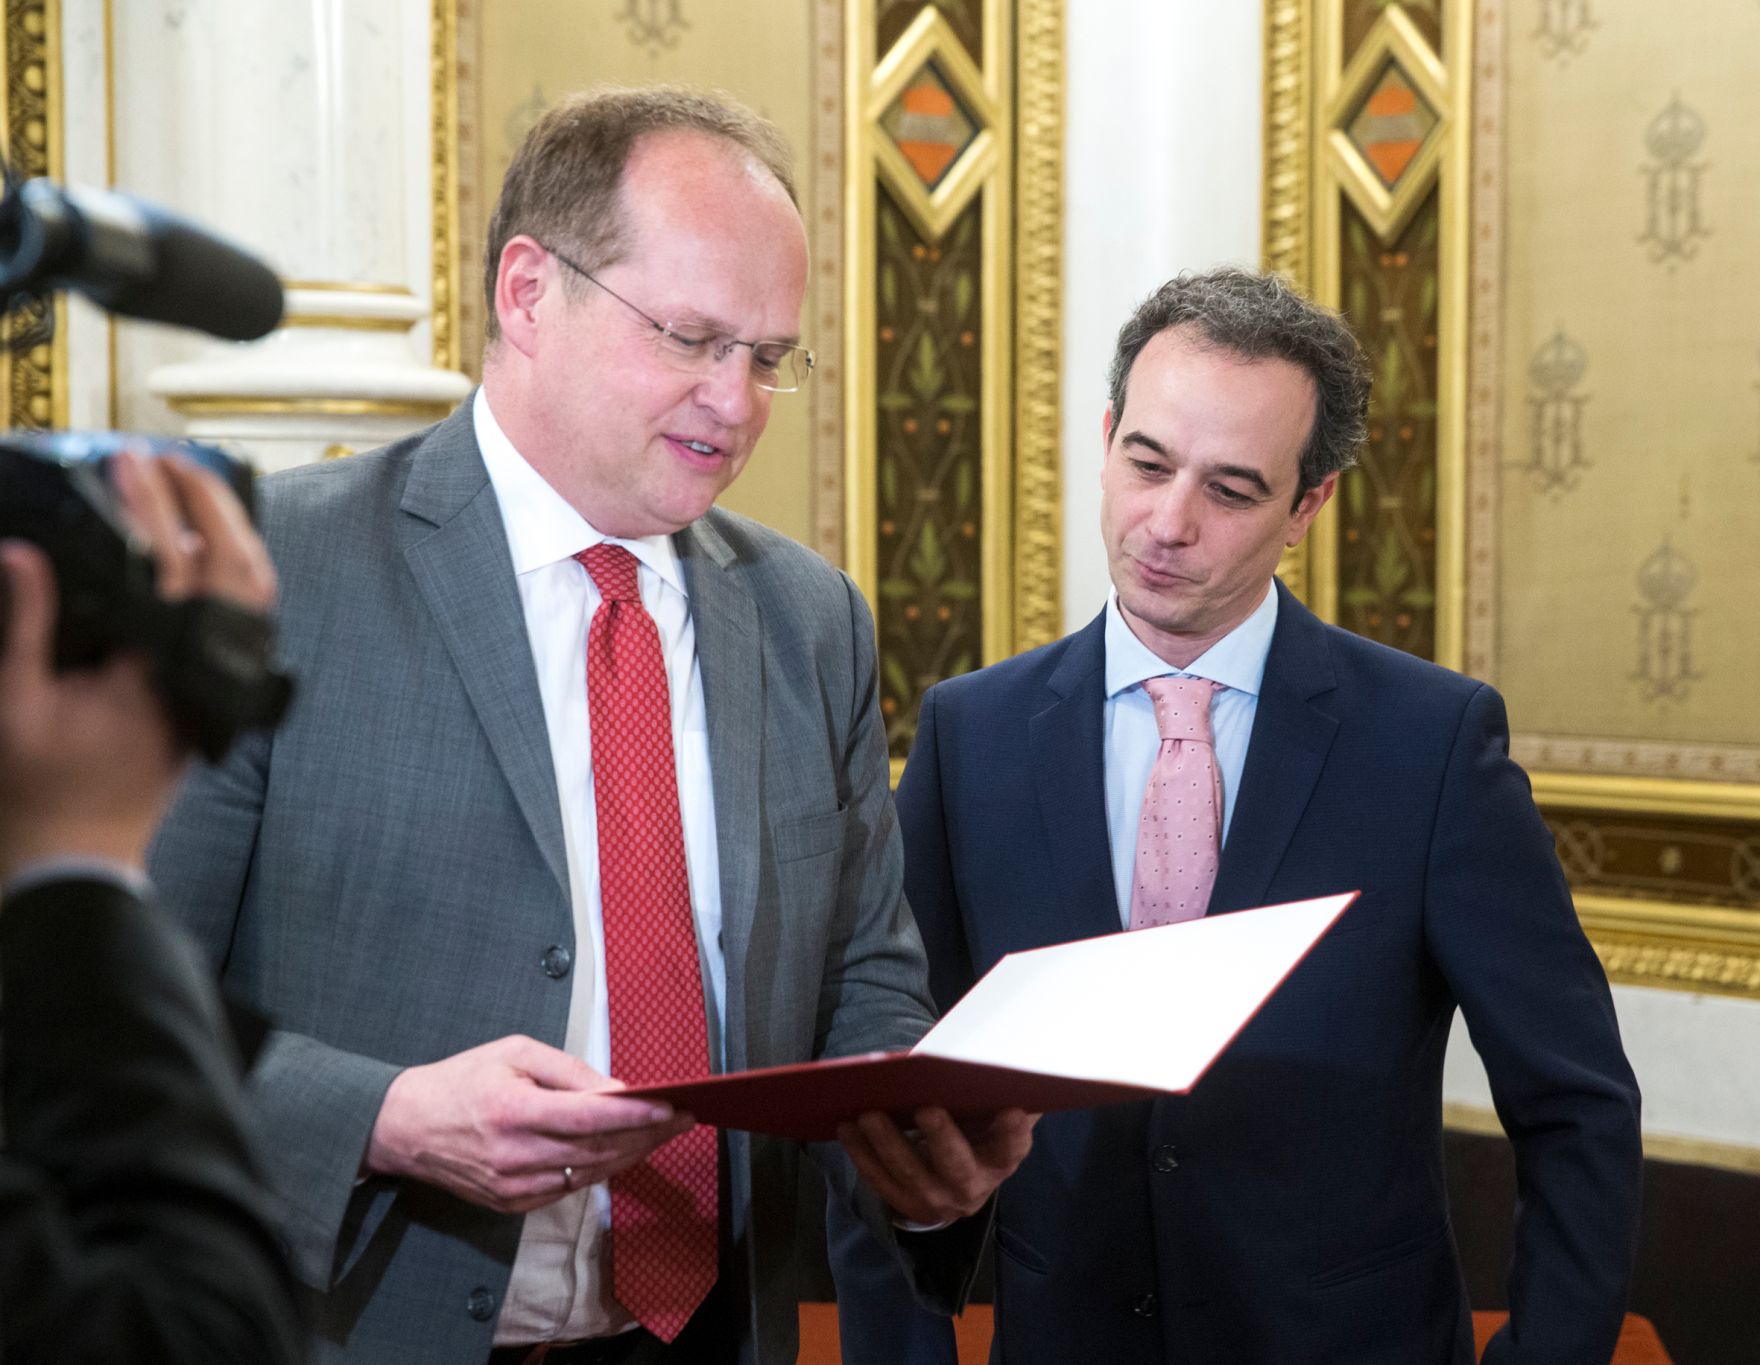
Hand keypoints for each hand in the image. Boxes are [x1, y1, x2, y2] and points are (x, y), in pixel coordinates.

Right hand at [0, 452, 275, 878]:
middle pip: (234, 570)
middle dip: (208, 505)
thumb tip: (24, 556)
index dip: (152, 508)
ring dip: (228, 534)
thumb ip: (23, 628)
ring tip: (187, 488)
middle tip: (167, 461)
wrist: (81, 853)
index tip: (132, 463)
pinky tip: (203, 545)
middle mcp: (202, 672)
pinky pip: (242, 619)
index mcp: (157, 671)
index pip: (169, 570)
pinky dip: (232, 572)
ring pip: (252, 594)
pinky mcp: (213, 689)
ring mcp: (216, 682)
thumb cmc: (41, 790)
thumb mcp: (14, 706)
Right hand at [363, 1034, 696, 1213]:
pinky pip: (570, 1187)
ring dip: (632, 1153)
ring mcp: (515, 1188)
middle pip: (600, 1148)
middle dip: (648, 1134)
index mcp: (515, 1112)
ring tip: (662, 1132)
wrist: (404, 1129)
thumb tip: (616, 1088)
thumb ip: (567, 1070)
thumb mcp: (513, 1052)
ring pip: (591, 1172)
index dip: (637, 1114)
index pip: (591, 1117)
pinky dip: (600, 1167)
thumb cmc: (461, 1081)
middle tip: (683, 1117)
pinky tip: (622, 1149)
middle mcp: (517, 1156)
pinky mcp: (513, 1205)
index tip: (673, 1106)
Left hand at [838, 1106, 1036, 1226]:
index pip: (1013, 1146)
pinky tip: (847, 1127)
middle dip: (942, 1137)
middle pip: (958, 1165)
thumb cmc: (974, 1129)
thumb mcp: (989, 1113)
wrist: (958, 1180)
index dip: (1013, 1131)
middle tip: (926, 1108)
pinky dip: (862, 1154)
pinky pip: (880, 1180)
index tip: (1011, 1110)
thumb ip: (992, 1092)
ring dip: (888, 1144)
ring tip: (868, 1113)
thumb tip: (990, 1058)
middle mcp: (974, 1186)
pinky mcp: (907, 1205)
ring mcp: (938, 1200)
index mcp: (1002, 1158)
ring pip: (911, 1174)